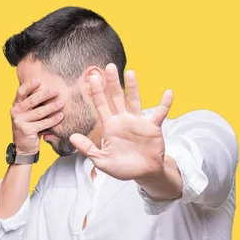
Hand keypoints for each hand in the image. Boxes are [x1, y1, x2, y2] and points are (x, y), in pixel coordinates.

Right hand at [10, 79, 64, 154]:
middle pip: (31, 101)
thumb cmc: (29, 125)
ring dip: (51, 107)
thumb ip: (33, 103)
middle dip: (45, 95)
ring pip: (39, 112)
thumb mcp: (28, 113)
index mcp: (16, 105)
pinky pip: (43, 123)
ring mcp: (19, 122)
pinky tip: (60, 116)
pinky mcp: (26, 130)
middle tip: (56, 91)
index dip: (29, 85)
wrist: (24, 146)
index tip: (39, 80)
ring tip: (62, 103)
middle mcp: (15, 112)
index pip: (21, 92)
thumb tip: (49, 88)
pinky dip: (53, 120)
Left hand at [69, 64, 172, 180]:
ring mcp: (138, 122)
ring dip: (133, 87)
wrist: (143, 173)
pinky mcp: (152, 127)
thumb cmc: (122, 167)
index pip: (100, 106)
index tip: (91, 77)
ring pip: (134, 100)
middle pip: (116, 98)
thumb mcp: (102, 160)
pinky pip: (159, 113)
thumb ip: (88, 148)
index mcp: (109, 127)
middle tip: (108, 66)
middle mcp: (123, 120)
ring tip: (130, 72)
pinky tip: (168, 93)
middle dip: (112, 83)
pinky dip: (164, 104)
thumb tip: (72, 137)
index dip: (96, 92)